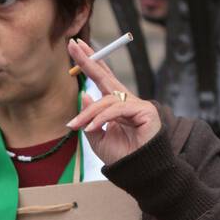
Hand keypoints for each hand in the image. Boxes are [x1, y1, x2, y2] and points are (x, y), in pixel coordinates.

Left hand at [65, 36, 160, 167]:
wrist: (139, 174)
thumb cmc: (121, 158)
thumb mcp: (98, 139)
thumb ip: (90, 119)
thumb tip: (85, 95)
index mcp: (115, 105)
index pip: (101, 79)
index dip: (90, 63)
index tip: (76, 47)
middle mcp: (126, 101)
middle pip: (105, 75)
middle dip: (89, 60)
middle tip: (73, 45)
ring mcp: (137, 104)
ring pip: (106, 101)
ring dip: (88, 114)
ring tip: (75, 125)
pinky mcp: (145, 111)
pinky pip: (117, 110)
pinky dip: (102, 118)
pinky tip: (92, 127)